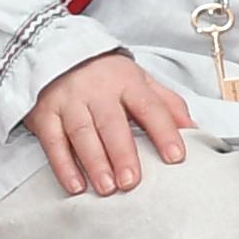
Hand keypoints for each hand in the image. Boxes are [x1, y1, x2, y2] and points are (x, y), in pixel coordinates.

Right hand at [24, 52, 192, 196]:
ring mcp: (68, 101)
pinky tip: (76, 185)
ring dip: (94, 163)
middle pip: (112, 123)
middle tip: (132, 182)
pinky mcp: (44, 114)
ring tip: (107, 188)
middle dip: (122, 154)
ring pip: (82, 134)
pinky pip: (53, 142)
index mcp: (127, 81)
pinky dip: (63, 165)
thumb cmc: (105, 74)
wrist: (54, 51)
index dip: (164, 131)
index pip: (149, 106)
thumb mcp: (139, 80)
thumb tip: (194, 129)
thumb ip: (167, 103)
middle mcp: (97, 90)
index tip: (176, 156)